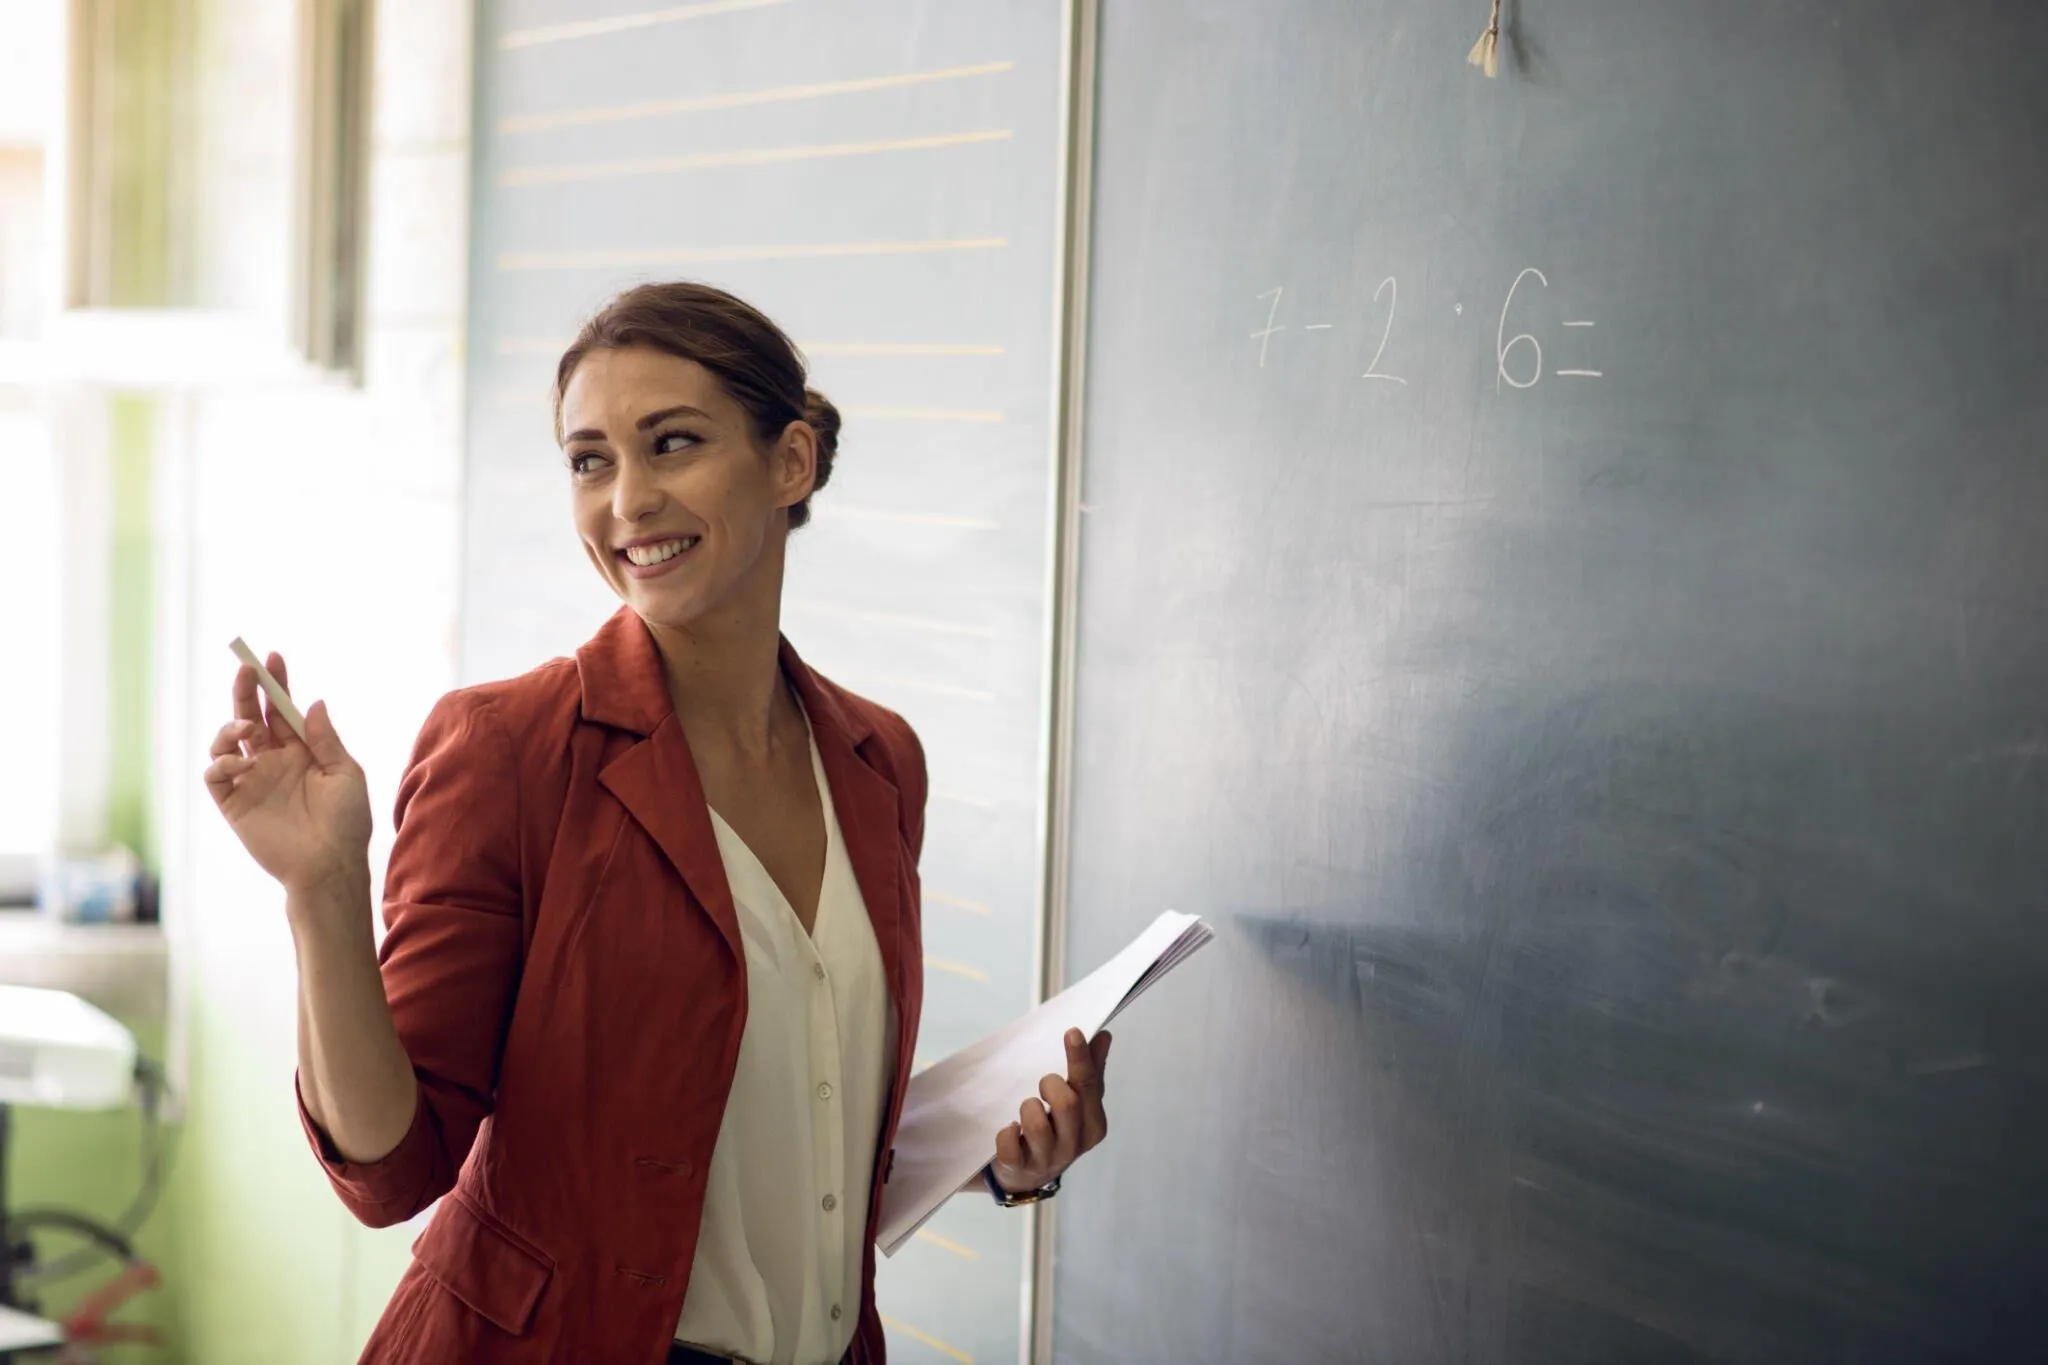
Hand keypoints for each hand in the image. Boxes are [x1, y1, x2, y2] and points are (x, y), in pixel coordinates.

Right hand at [203, 653, 371, 899]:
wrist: (329, 865)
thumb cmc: (346, 823)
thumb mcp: (345, 774)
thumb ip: (325, 739)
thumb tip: (313, 702)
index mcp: (303, 752)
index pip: (283, 711)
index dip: (277, 684)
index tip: (273, 657)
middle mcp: (274, 762)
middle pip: (252, 717)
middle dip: (247, 690)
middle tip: (247, 667)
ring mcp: (252, 781)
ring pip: (226, 740)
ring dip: (231, 726)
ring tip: (246, 730)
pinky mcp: (234, 803)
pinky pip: (215, 774)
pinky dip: (221, 761)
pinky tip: (242, 761)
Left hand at [990, 1028, 1111, 1193]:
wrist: (1025, 1174)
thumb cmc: (1055, 1130)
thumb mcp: (1076, 1102)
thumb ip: (1090, 1071)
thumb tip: (1103, 1036)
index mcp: (1093, 1126)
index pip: (1090, 1086)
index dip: (1080, 1058)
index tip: (1071, 1032)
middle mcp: (1073, 1146)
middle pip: (1068, 1104)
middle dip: (1051, 1085)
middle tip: (1043, 1086)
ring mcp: (1046, 1160)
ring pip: (1037, 1125)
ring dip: (1028, 1108)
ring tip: (1027, 1109)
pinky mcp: (1018, 1168)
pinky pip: (1009, 1147)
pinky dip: (1006, 1133)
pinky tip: (1010, 1128)